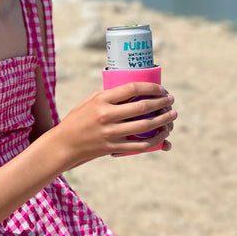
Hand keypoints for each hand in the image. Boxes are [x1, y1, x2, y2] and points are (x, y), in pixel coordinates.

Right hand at [56, 82, 176, 166]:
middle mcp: (107, 115)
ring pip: (145, 126)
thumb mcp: (90, 101)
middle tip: (171, 100)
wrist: (65, 144)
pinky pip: (141, 145)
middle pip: (142, 107)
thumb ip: (110, 95)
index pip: (132, 88)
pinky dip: (156, 140)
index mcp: (101, 99)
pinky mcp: (113, 147)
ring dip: (163, 120)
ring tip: (172, 115)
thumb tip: (134, 90)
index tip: (161, 89)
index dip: (151, 88)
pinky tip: (164, 135)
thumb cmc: (78, 119)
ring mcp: (110, 133)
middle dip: (162, 102)